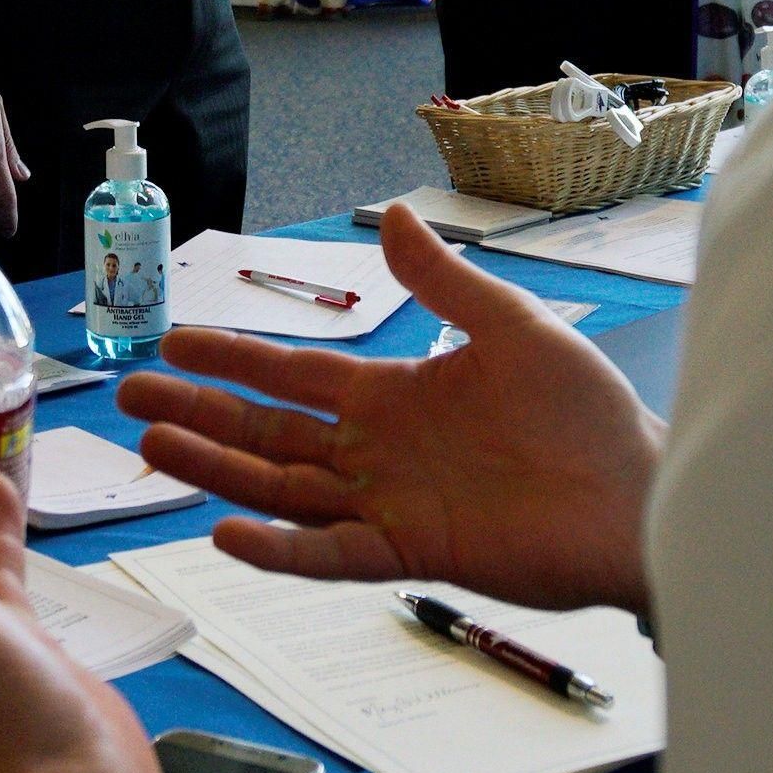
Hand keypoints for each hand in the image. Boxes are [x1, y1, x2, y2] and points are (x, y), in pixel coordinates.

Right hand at [116, 209, 661, 614]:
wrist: (643, 497)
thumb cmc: (588, 412)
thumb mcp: (511, 327)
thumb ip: (443, 282)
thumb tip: (393, 216)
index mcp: (395, 396)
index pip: (293, 376)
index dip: (233, 360)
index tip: (172, 342)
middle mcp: (379, 453)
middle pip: (268, 433)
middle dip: (200, 414)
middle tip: (129, 398)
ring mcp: (390, 507)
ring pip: (281, 489)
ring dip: (218, 470)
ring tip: (153, 447)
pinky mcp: (413, 556)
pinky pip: (331, 554)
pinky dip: (279, 549)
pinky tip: (226, 532)